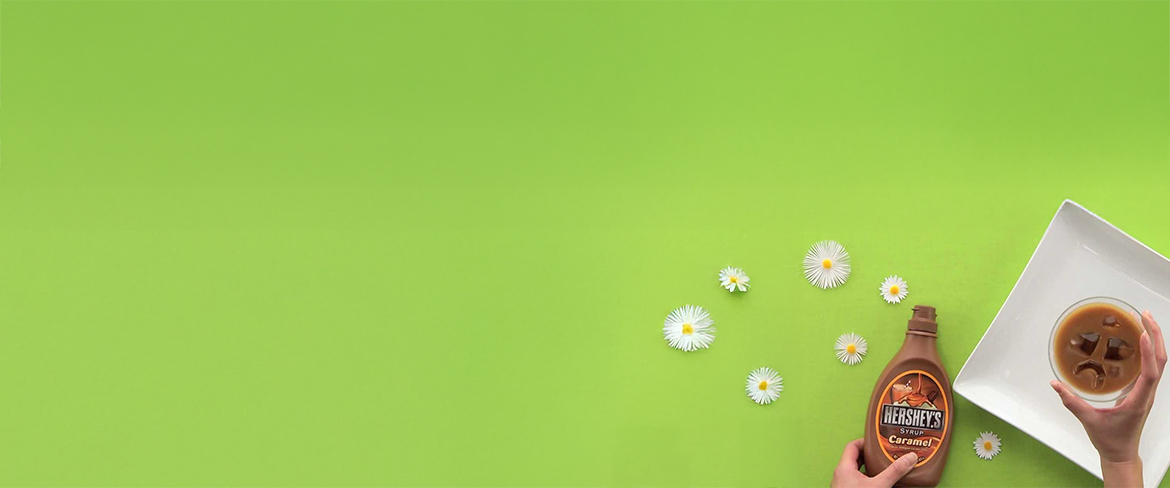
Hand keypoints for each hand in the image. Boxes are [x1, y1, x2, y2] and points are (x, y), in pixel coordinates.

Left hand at [831, 438, 916, 487]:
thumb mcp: (879, 485)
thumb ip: (894, 472)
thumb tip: (909, 458)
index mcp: (844, 468)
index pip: (852, 446)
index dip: (866, 442)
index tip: (879, 442)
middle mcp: (841, 475)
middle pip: (855, 458)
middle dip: (871, 455)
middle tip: (884, 453)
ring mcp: (844, 485)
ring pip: (857, 471)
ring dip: (870, 468)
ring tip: (885, 467)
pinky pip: (858, 482)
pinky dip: (869, 480)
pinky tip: (880, 484)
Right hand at [1051, 311, 1165, 486]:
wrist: (1121, 453)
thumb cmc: (1109, 439)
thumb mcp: (1088, 420)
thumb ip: (1071, 401)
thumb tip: (1055, 383)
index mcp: (1139, 401)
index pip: (1150, 373)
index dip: (1148, 353)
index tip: (1143, 334)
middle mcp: (1148, 394)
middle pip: (1161, 361)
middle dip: (1155, 335)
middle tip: (1143, 315)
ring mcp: (1147, 391)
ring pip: (1159, 362)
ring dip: (1155, 339)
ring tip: (1143, 320)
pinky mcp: (1143, 390)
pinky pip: (1151, 366)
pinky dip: (1148, 349)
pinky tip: (1138, 339)